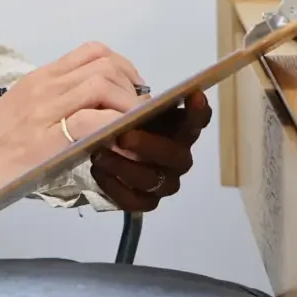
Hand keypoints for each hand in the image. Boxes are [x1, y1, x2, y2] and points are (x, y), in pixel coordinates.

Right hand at [0, 42, 143, 216]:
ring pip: (104, 84)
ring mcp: (43, 110)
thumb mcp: (20, 115)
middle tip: (140, 113)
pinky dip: (116, 128)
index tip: (133, 94)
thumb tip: (90, 118)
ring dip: (129, 106)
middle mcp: (44, 86)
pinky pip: (93, 120)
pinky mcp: (43, 139)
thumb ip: (53, 108)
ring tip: (133, 130)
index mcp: (39, 79)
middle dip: (134, 86)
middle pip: (106, 64)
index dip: (124, 69)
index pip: (93, 52)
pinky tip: (121, 145)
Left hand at [92, 88, 210, 213]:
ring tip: (99, 153)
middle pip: (176, 156)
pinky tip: (97, 170)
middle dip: (149, 146)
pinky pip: (135, 201)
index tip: (193, 96)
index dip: (198, 111)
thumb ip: (139, 102)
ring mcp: (166, 181)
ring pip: (153, 180)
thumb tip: (135, 102)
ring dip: (125, 167)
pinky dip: (114, 186)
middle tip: (123, 137)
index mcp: (181, 130)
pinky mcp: (147, 200)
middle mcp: (179, 157)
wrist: (108, 145)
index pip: (198, 120)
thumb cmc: (127, 121)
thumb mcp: (131, 105)